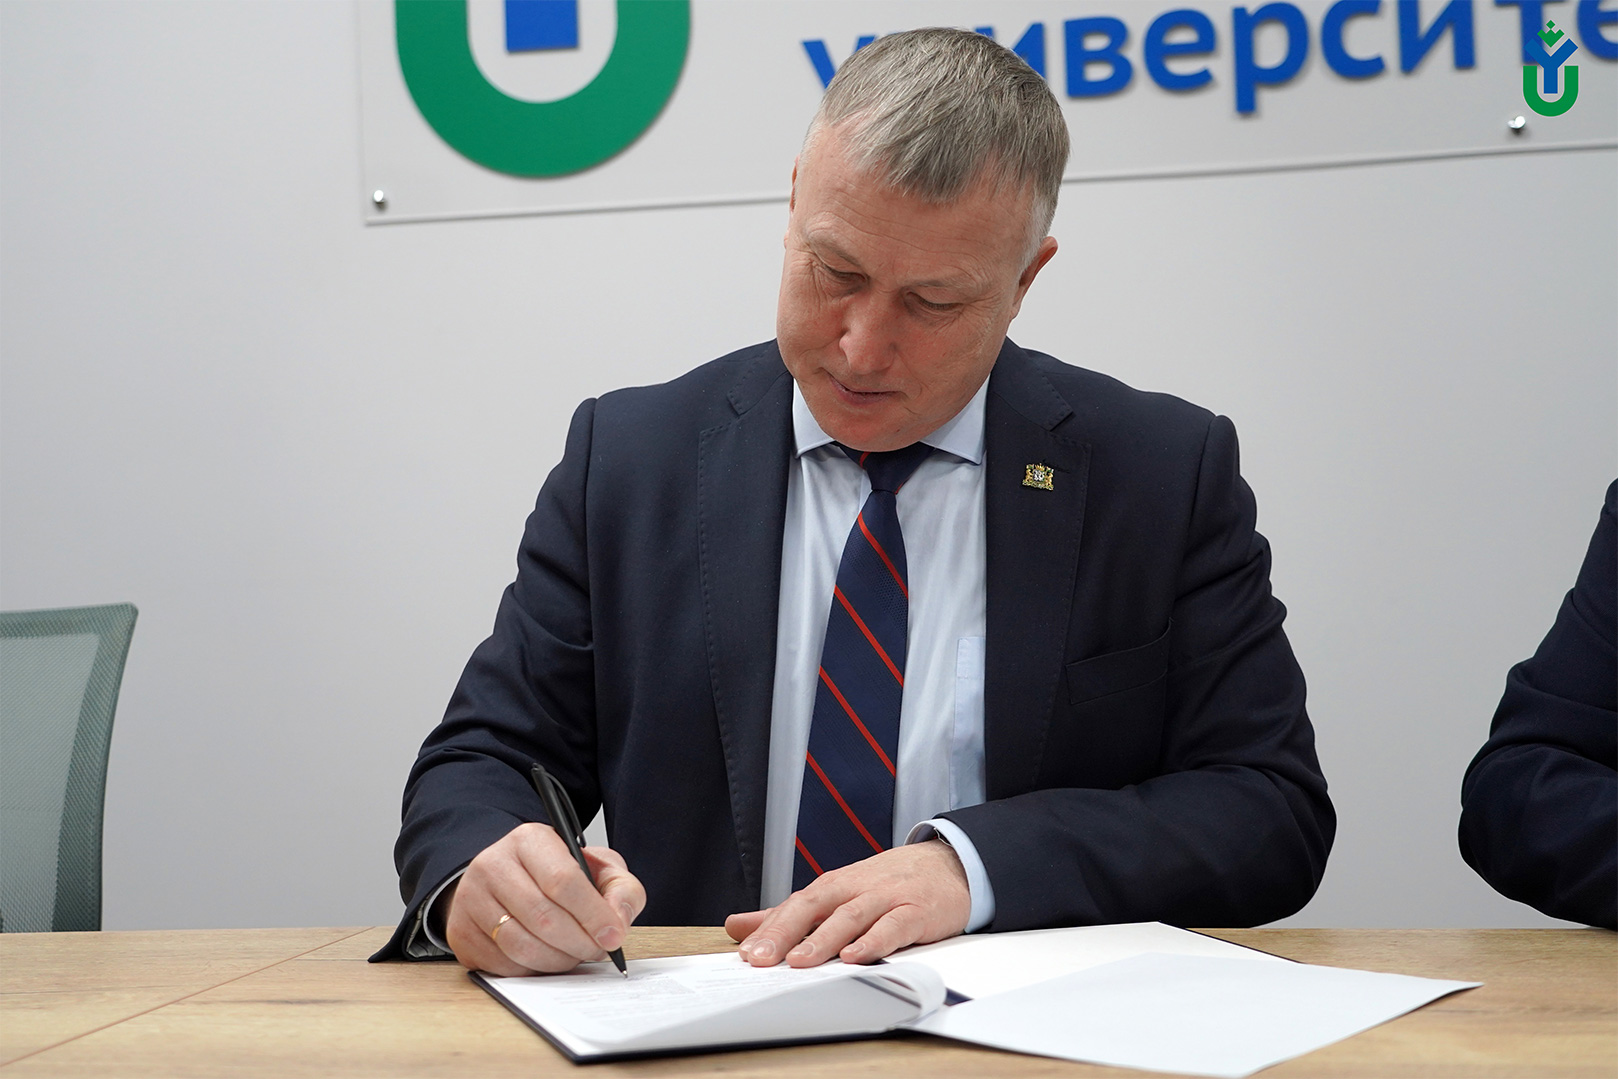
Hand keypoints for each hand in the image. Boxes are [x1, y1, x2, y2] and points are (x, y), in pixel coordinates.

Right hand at [443, 822, 646, 975]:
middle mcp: (493, 864)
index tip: (613, 935)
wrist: (509, 881)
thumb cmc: (558, 876)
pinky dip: (532, 970)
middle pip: (543, 917)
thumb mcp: (598, 869)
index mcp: (530, 840)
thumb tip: (618, 921)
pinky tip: (546, 958)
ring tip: (574, 955)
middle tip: (597, 951)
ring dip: (557, 960)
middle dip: (579, 943)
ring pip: (520, 945)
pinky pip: (502, 965)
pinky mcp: (460, 931)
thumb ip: (620, 889)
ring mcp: (470, 898)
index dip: (593, 914)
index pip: (562, 880)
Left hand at [724, 839, 969, 966]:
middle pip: (814, 907)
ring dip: (824, 939)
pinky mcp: (914, 912)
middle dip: (785, 933)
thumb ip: (787, 914)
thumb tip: (738, 926)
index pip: (793, 907)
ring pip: (850, 917)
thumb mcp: (836, 894)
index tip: (744, 954)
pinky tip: (857, 957)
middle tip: (761, 959)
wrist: (947, 864)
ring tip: (800, 961)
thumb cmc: (887, 884)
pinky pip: (892, 927)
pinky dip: (874, 941)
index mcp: (832, 887)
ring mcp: (885, 898)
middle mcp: (854, 889)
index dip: (768, 930)